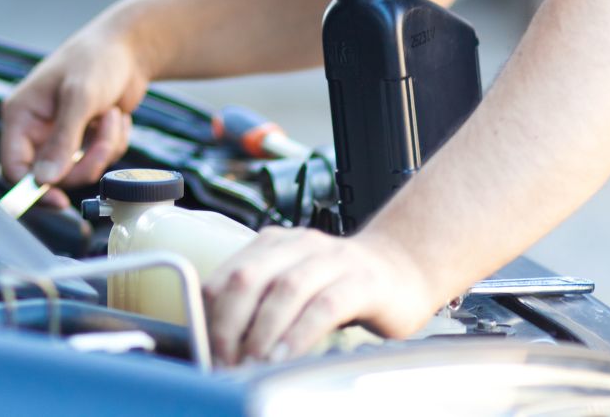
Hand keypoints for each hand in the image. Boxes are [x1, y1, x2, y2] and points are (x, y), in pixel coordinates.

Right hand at [0, 15, 152, 197]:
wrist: (130, 48)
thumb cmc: (97, 59)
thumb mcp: (80, 97)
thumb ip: (62, 140)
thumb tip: (44, 181)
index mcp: (21, 115)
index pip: (13, 166)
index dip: (31, 190)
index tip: (59, 201)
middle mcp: (36, 128)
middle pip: (50, 175)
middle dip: (84, 161)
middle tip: (103, 141)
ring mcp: (60, 135)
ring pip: (78, 170)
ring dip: (102, 147)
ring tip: (113, 116)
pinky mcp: (83, 138)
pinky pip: (97, 161)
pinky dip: (113, 142)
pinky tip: (116, 115)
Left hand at [203, 227, 440, 364]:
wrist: (402, 270)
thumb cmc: (340, 286)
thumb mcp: (294, 287)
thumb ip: (262, 305)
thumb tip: (220, 347)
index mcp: (273, 244)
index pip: (228, 275)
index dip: (211, 315)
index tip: (207, 351)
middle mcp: (299, 245)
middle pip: (249, 279)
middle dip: (229, 324)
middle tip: (224, 361)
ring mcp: (333, 260)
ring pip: (285, 290)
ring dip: (262, 331)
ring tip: (251, 364)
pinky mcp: (363, 282)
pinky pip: (324, 306)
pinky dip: (299, 334)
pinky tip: (285, 357)